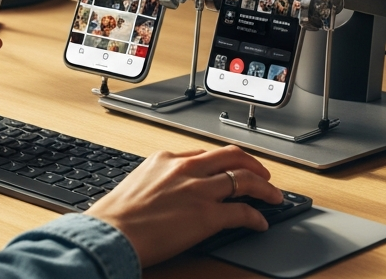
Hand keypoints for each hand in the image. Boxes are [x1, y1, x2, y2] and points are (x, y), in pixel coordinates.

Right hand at [89, 146, 280, 267]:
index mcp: (166, 160)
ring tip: (273, 197)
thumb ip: (158, 181)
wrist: (111, 232)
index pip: (205, 154)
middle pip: (232, 156)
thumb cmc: (116, 215)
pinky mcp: (208, 216)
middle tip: (263, 175)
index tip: (230, 168)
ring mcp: (199, 191)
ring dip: (265, 188)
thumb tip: (170, 191)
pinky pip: (242, 212)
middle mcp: (186, 169)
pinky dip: (256, 217)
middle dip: (253, 164)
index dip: (224, 162)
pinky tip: (259, 223)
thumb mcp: (137, 184)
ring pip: (245, 179)